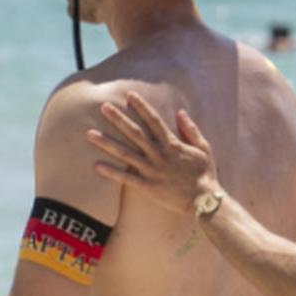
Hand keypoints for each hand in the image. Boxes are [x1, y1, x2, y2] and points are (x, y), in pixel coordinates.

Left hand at [87, 92, 218, 216]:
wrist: (204, 201)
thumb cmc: (205, 174)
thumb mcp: (203, 148)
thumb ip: (191, 129)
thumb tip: (181, 112)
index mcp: (172, 144)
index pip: (154, 120)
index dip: (141, 106)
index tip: (129, 94)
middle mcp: (159, 154)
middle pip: (134, 133)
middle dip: (118, 119)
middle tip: (103, 107)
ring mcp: (152, 171)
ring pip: (125, 154)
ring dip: (106, 143)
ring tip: (89, 134)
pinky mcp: (148, 187)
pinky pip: (126, 179)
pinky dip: (111, 172)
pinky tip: (96, 166)